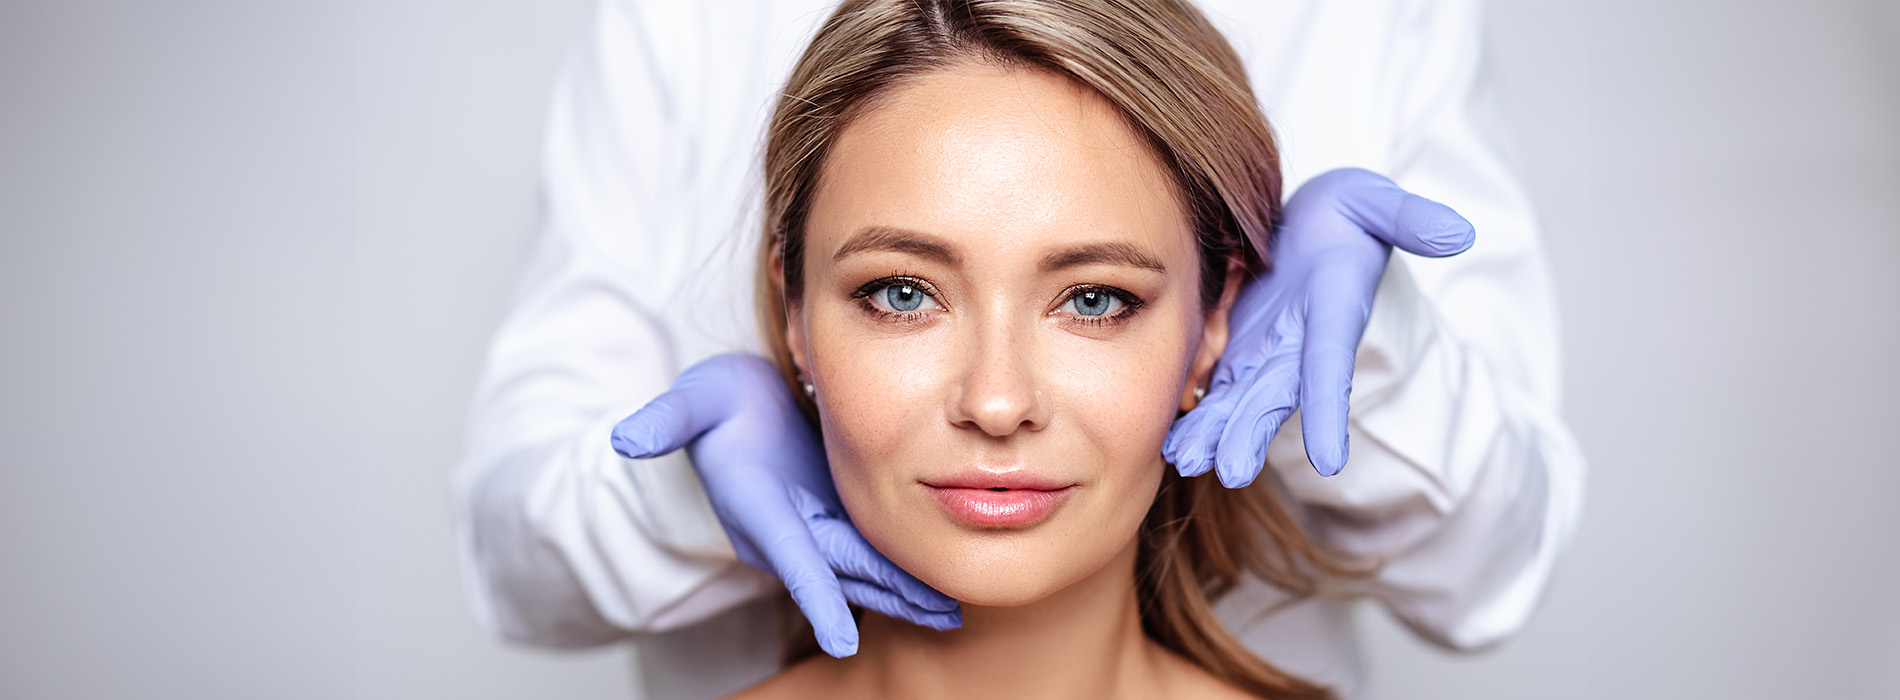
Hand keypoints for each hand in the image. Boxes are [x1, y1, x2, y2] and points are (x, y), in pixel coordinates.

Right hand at [610, 354, 960, 657]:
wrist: (731, 410)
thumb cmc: (716, 402)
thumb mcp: (693, 399)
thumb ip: (666, 419)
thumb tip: (627, 439)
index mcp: (757, 506)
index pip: (790, 557)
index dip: (817, 597)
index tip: (842, 639)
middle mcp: (786, 529)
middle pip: (843, 570)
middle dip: (889, 595)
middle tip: (940, 617)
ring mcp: (812, 527)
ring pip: (863, 568)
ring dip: (905, 590)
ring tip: (949, 613)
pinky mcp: (833, 518)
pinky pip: (871, 552)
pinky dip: (904, 570)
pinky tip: (939, 585)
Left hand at [1164, 168, 1475, 484]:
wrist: (1310, 228)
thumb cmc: (1346, 214)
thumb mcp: (1376, 203)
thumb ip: (1409, 219)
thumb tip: (1459, 232)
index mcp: (1332, 316)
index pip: (1331, 368)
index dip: (1329, 412)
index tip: (1330, 459)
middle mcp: (1298, 347)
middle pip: (1275, 396)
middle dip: (1254, 432)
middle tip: (1232, 471)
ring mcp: (1265, 355)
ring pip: (1238, 402)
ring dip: (1215, 433)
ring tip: (1187, 464)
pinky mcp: (1234, 352)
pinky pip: (1212, 391)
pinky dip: (1194, 418)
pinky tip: (1169, 448)